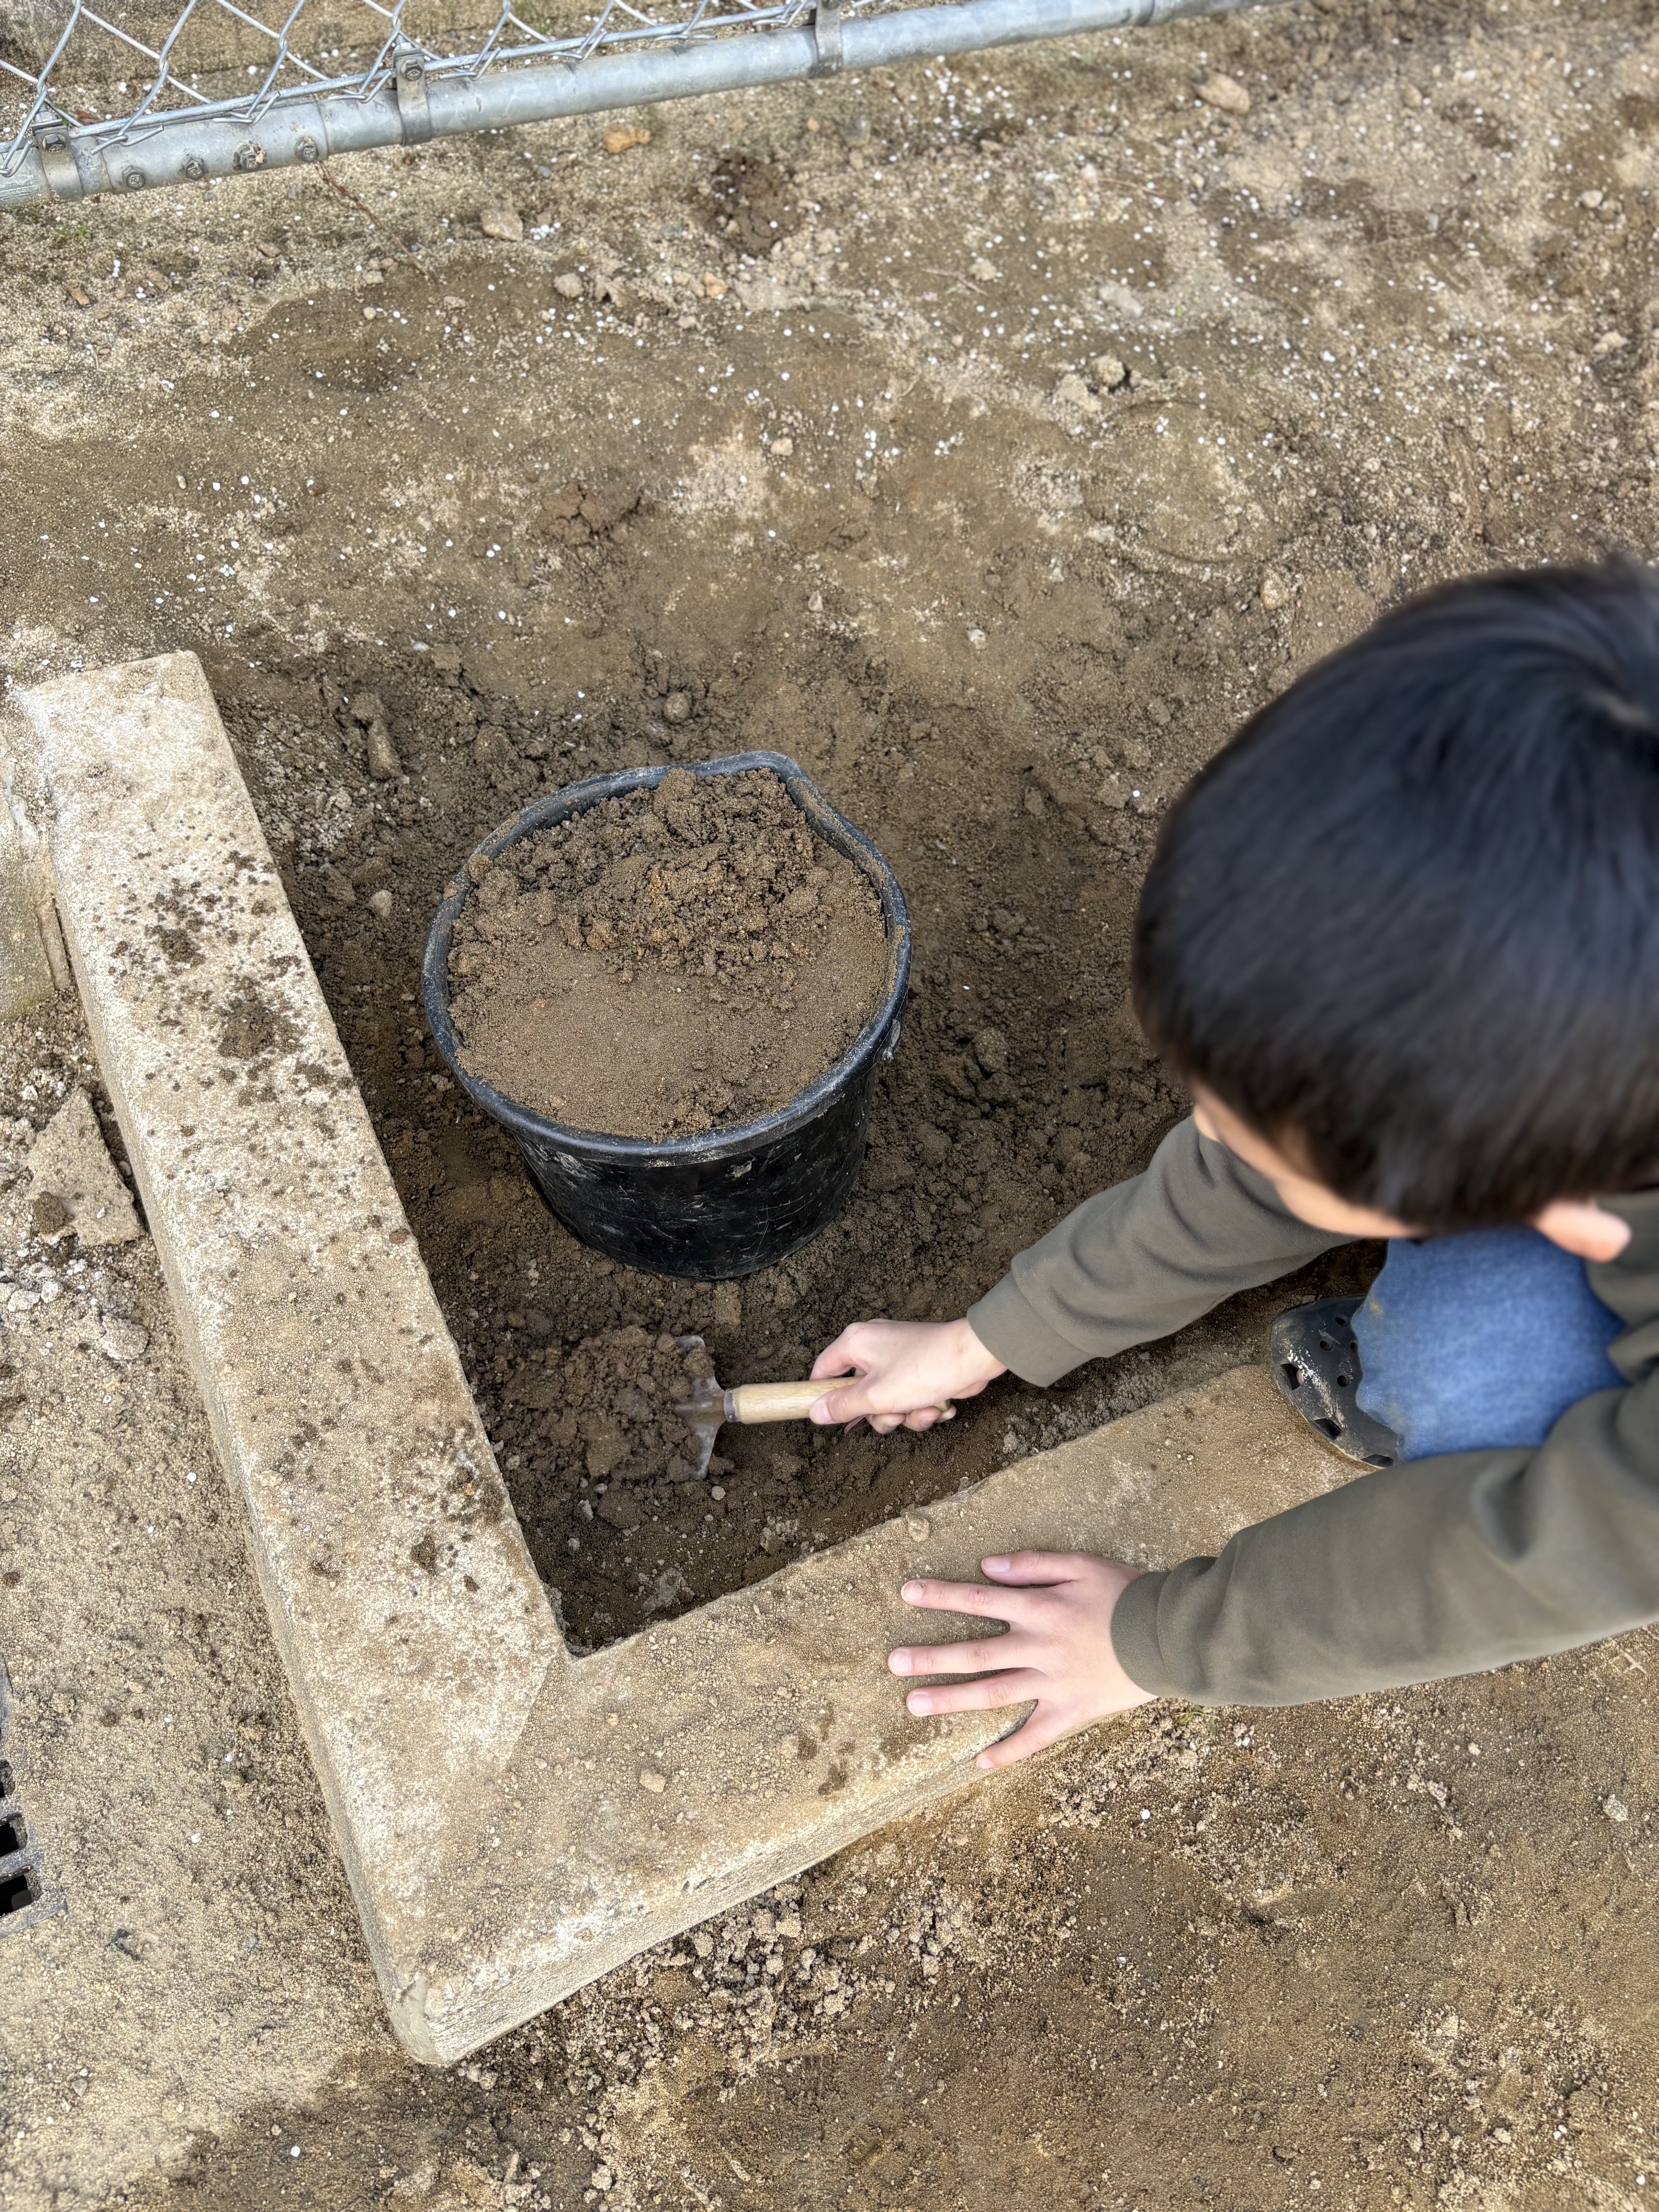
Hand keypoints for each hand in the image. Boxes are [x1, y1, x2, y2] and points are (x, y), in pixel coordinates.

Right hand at [809, 1317, 1006, 1434]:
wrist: (975, 1358)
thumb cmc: (925, 1368)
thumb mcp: (876, 1395)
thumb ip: (843, 1406)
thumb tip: (815, 1413)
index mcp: (856, 1343)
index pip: (823, 1370)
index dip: (823, 1396)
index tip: (831, 1418)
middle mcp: (874, 1347)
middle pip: (858, 1395)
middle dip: (880, 1414)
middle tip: (896, 1413)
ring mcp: (898, 1359)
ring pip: (886, 1402)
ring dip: (906, 1415)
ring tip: (925, 1409)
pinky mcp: (919, 1371)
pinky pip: (909, 1399)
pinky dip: (923, 1408)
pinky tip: (940, 1407)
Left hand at [889, 1552, 1154, 1766]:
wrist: (1169, 1636)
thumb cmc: (1126, 1593)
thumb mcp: (1080, 1564)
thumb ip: (1033, 1564)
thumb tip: (987, 1568)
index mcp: (1038, 1608)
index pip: (979, 1599)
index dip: (941, 1595)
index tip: (907, 1594)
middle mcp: (1038, 1647)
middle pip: (975, 1652)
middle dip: (931, 1657)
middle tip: (892, 1664)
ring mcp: (1053, 1683)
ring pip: (993, 1693)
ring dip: (952, 1699)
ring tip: (913, 1705)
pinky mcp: (1072, 1711)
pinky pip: (1036, 1737)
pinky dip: (1009, 1751)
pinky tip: (980, 1762)